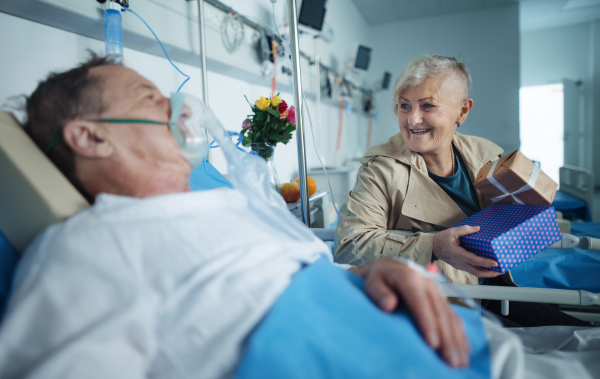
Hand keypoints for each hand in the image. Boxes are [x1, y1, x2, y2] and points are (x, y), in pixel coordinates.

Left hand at [350, 259, 469, 366]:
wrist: (387, 268)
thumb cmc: (378, 280)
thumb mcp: (372, 283)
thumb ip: (378, 293)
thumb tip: (389, 304)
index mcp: (409, 276)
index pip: (420, 302)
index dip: (428, 324)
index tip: (432, 344)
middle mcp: (427, 282)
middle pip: (439, 312)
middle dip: (447, 338)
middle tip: (451, 361)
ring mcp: (436, 290)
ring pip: (449, 316)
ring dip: (456, 340)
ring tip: (460, 361)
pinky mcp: (441, 298)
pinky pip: (453, 316)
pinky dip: (459, 334)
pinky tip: (464, 349)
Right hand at [433, 225, 500, 277]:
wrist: (432, 247)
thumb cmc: (442, 239)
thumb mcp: (452, 231)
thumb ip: (465, 230)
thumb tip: (478, 228)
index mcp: (458, 254)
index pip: (474, 260)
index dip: (485, 262)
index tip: (495, 263)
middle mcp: (460, 263)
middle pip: (477, 272)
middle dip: (490, 273)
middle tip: (501, 270)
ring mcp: (460, 266)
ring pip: (475, 273)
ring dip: (487, 273)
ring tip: (497, 271)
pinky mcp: (460, 266)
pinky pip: (472, 270)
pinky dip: (481, 270)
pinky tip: (487, 267)